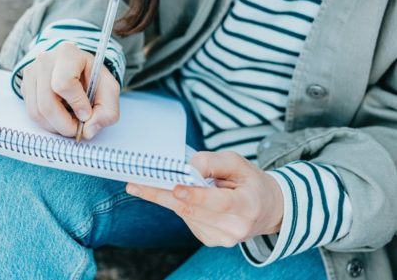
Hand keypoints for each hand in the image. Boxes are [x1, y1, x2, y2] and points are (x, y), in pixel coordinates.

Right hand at [20, 42, 119, 138]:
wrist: (78, 68)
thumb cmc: (93, 77)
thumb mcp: (109, 90)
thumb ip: (108, 111)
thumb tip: (88, 131)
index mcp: (67, 53)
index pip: (64, 84)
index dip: (76, 104)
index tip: (87, 113)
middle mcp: (44, 60)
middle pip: (47, 103)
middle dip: (65, 124)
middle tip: (78, 128)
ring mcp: (31, 72)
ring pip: (36, 112)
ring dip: (55, 126)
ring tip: (70, 122)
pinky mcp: (24, 85)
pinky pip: (31, 113)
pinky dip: (47, 122)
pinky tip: (60, 115)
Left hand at [126, 151, 283, 246]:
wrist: (267, 209)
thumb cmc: (250, 182)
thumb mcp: (238, 163)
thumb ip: (212, 162)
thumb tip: (188, 167)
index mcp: (248, 205)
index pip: (220, 202)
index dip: (196, 196)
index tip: (176, 187)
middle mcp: (236, 227)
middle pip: (193, 210)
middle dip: (162, 195)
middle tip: (136, 184)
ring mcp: (223, 238)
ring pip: (185, 215)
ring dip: (166, 197)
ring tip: (149, 182)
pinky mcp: (211, 241)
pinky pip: (187, 219)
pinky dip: (179, 205)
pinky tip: (182, 194)